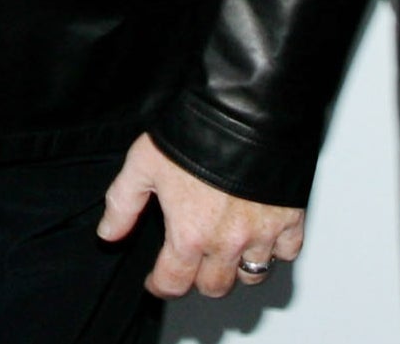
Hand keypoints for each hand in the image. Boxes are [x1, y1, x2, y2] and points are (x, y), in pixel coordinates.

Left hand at [99, 132, 305, 299]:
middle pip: (215, 286)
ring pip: (253, 275)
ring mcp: (262, 234)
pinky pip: (287, 253)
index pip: (173, 282)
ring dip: (237, 270)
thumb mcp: (143, 165)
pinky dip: (275, 250)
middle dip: (198, 280)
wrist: (243, 113)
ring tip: (226, 253)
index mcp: (189, 235)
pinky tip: (261, 237)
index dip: (160, 286)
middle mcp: (227, 243)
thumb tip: (108, 234)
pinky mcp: (290, 220)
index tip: (157, 282)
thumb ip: (123, 204)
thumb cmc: (194, 134)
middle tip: (191, 264)